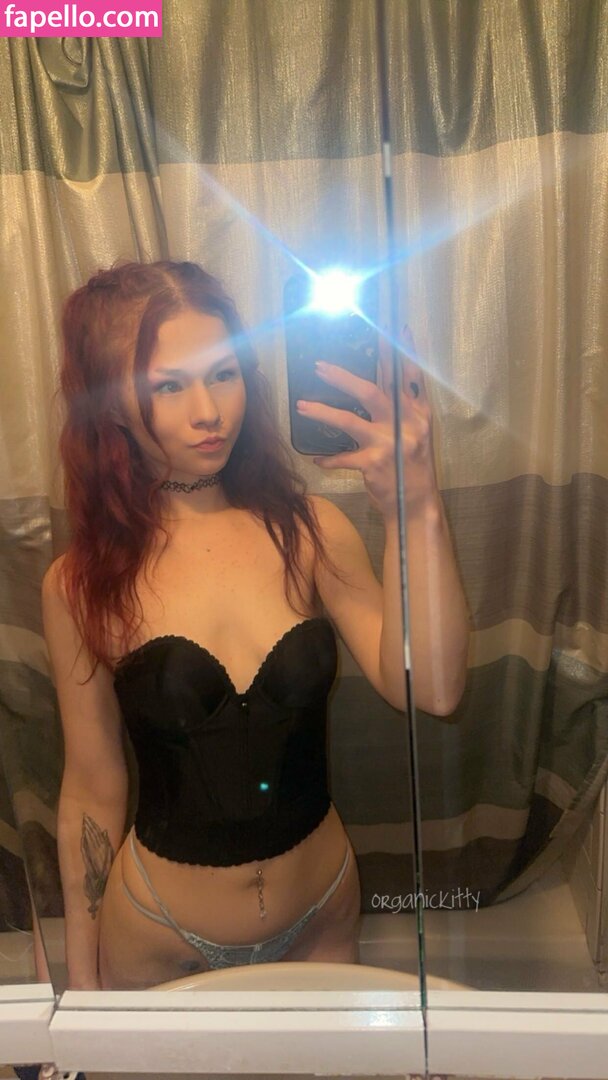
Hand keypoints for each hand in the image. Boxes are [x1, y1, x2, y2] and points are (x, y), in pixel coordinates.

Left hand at [296, 325, 437, 518]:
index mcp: (418, 412)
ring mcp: (389, 444)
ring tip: (301, 406)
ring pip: (350, 421)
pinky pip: (344, 457)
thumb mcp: (415, 431)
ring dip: (323, 412)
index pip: (410, 375)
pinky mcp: (374, 465)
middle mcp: (406, 424)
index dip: (402, 351)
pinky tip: (317, 459)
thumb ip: (400, 406)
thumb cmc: (412, 464)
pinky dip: (329, 459)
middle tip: (319, 367)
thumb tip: (377, 378)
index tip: (394, 327)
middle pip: (372, 392)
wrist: (417, 502)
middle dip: (343, 377)